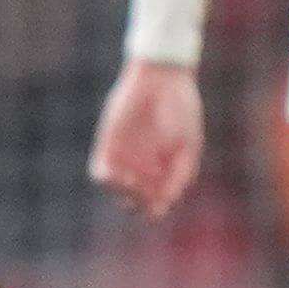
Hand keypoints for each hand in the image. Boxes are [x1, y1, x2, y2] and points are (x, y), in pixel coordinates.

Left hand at [88, 59, 206, 218]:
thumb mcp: (188, 145)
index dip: (157, 208)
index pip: (156, 203)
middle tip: (144, 189)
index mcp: (165, 171)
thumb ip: (181, 174)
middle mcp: (144, 168)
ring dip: (121, 193)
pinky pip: (100, 171)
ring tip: (130, 181)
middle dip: (138, 203)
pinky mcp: (108, 145)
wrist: (162, 79)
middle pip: (134, 202)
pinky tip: (117, 174)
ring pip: (116, 191)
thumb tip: (168, 201)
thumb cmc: (181, 110)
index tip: (161, 200)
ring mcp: (125, 158)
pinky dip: (107, 179)